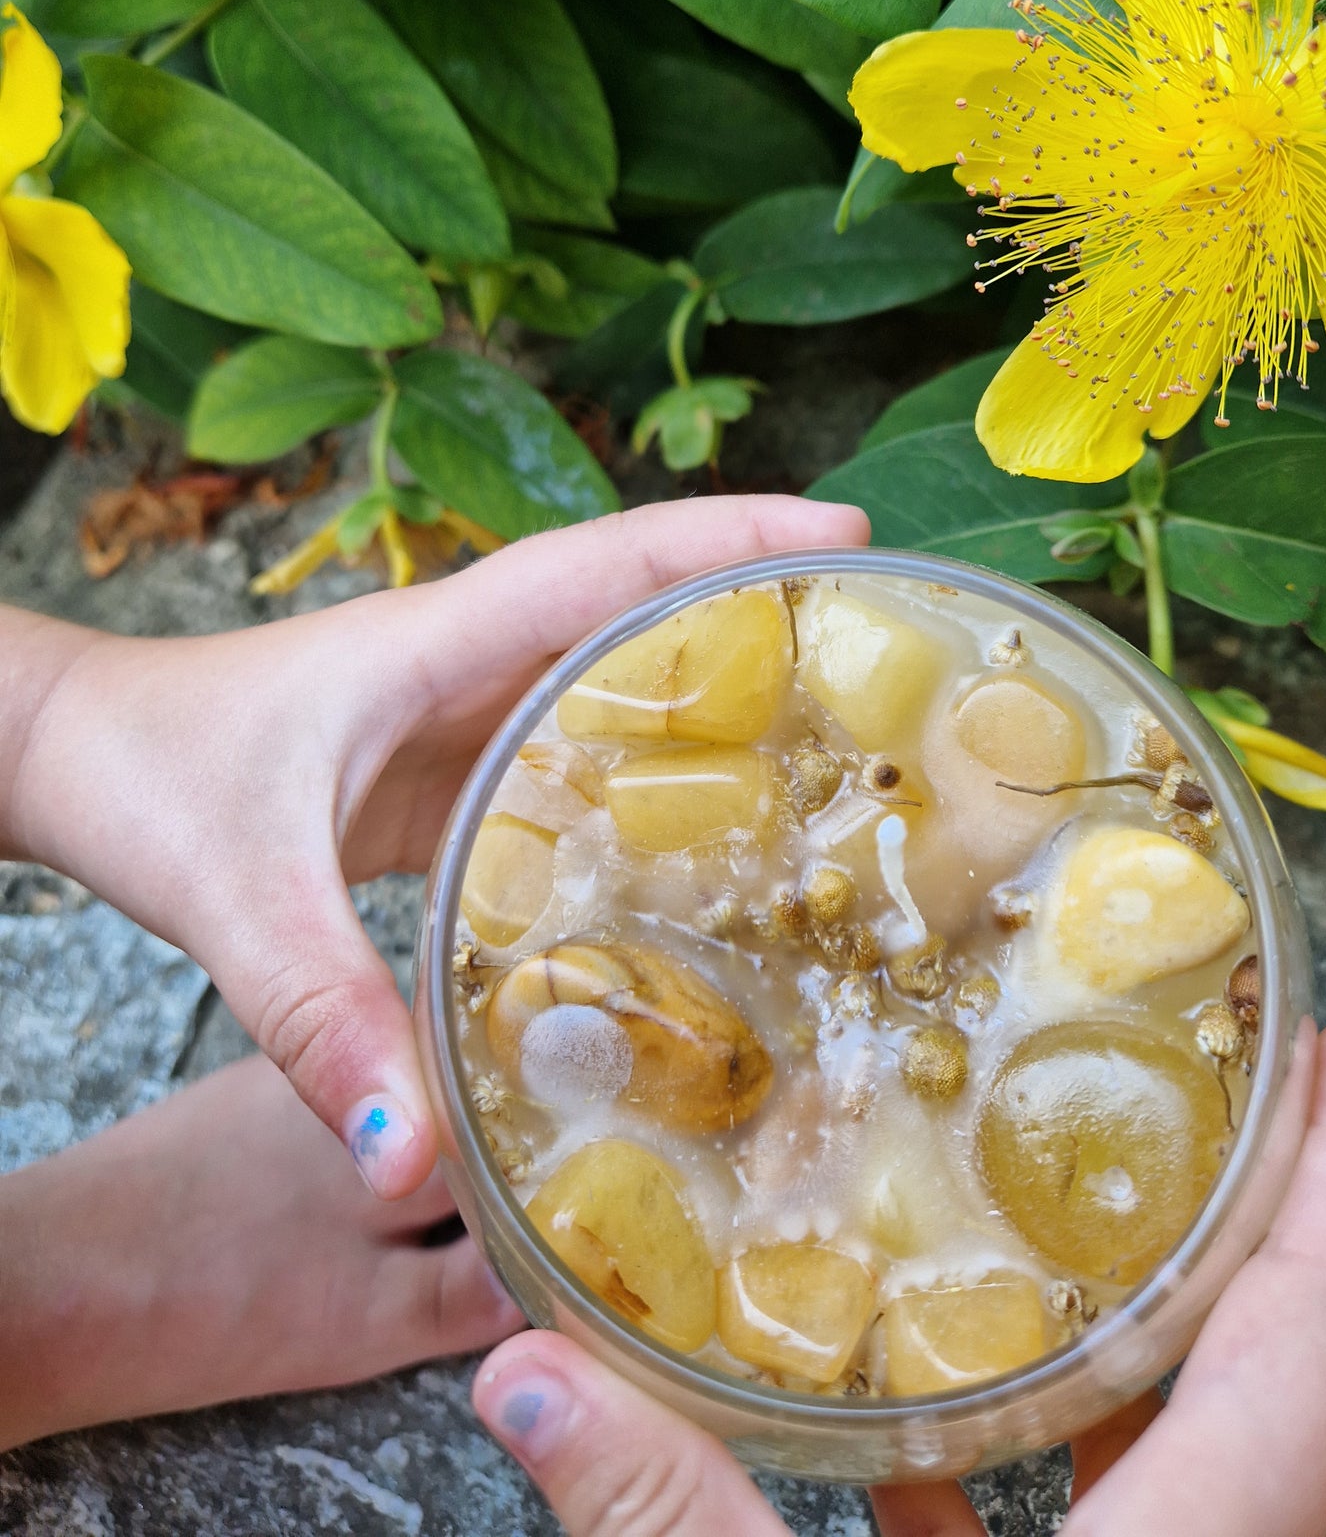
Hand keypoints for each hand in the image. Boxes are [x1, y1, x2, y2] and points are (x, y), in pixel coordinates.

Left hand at [3, 494, 868, 1196]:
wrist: (69, 752)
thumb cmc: (146, 775)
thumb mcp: (241, 895)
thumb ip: (324, 1019)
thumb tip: (410, 1161)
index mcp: (440, 640)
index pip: (612, 562)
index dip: (734, 535)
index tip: (849, 527)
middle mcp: (464, 659)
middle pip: (637, 604)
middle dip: (759, 600)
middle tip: (882, 636)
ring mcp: (453, 711)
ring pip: (605, 676)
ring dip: (710, 683)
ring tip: (833, 733)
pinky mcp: (438, 769)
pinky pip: (562, 750)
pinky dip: (639, 769)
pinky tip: (695, 839)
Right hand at [471, 1021, 1325, 1536]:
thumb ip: (666, 1525)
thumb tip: (525, 1368)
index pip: (1322, 1343)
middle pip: (1285, 1372)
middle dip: (1260, 1215)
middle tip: (1199, 1071)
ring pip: (1198, 1454)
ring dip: (1147, 1334)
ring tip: (1064, 1207)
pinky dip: (1039, 1464)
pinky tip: (916, 1446)